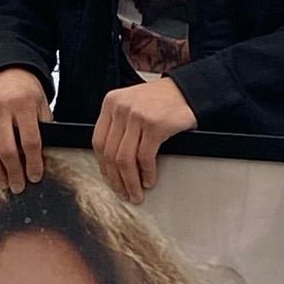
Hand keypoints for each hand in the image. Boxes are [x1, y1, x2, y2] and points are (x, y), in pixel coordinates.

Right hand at [0, 68, 52, 193]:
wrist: (5, 69)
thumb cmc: (26, 92)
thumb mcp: (41, 105)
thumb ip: (43, 129)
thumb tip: (42, 161)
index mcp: (23, 103)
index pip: (30, 142)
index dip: (33, 164)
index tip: (35, 177)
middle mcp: (0, 105)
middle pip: (6, 150)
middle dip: (13, 173)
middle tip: (18, 187)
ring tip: (3, 182)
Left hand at [91, 77, 196, 204]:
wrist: (186, 90)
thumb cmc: (159, 101)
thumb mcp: (130, 105)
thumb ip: (118, 125)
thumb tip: (110, 163)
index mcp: (111, 103)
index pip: (98, 141)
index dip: (103, 165)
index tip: (109, 179)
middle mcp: (121, 108)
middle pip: (110, 153)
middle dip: (116, 180)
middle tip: (123, 193)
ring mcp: (137, 116)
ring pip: (125, 159)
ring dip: (130, 182)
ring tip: (136, 193)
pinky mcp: (155, 125)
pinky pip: (145, 157)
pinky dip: (147, 173)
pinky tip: (149, 180)